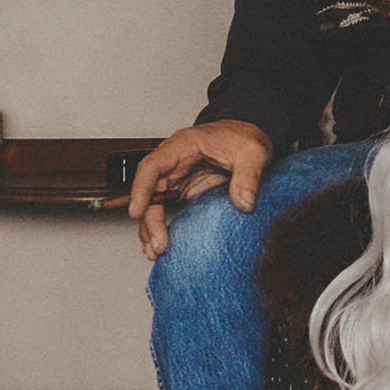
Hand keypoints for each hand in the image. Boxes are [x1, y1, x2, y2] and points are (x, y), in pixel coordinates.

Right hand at [130, 120, 273, 258]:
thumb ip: (248, 177)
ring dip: (151, 229)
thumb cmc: (243, 137)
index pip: (152, 166)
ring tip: (154, 253)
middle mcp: (173, 163)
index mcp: (182, 146)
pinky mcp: (184, 191)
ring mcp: (177, 178)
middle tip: (158, 246)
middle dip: (149, 220)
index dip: (141, 189)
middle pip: (150, 191)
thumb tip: (245, 205)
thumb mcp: (252, 152)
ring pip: (153, 204)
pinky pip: (165, 210)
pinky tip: (161, 246)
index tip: (137, 212)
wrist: (248, 136)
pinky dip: (161, 228)